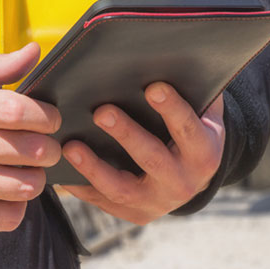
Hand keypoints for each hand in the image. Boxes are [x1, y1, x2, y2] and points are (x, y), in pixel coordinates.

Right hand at [0, 44, 61, 231]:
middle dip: (49, 147)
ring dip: (35, 177)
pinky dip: (16, 205)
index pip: (18, 112)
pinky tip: (4, 190)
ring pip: (30, 185)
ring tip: (23, 167)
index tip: (51, 118)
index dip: (45, 115)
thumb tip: (33, 51)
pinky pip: (14, 215)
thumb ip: (1, 68)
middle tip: (43, 145)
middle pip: (35, 151)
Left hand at [62, 84, 224, 223]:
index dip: (172, 108)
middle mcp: (184, 183)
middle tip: (102, 111)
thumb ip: (197, 91)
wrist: (196, 177)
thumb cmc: (196, 131)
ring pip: (122, 188)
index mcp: (204, 153)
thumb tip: (180, 55)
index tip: (153, 86)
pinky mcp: (135, 213)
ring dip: (95, 167)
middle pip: (152, 159)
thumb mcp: (206, 113)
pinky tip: (63, 169)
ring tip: (71, 145)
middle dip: (126, 134)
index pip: (188, 129)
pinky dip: (82, 186)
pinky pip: (104, 201)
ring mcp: (158, 202)